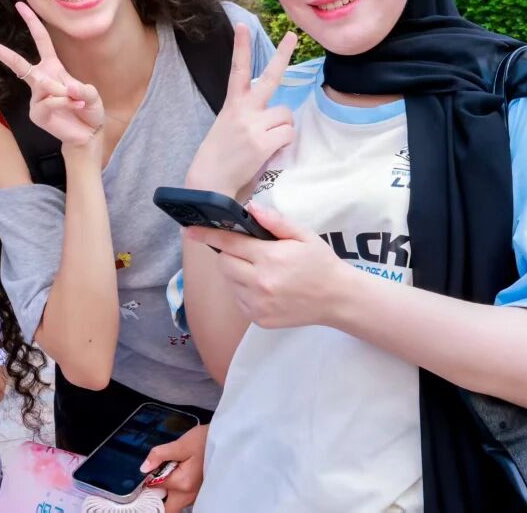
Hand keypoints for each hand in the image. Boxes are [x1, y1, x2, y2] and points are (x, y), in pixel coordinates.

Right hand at [0, 2, 105, 152]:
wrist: (87, 135)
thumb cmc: (88, 110)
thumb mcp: (91, 95)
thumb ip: (81, 90)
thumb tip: (65, 89)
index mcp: (52, 67)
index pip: (41, 40)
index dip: (32, 22)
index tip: (19, 5)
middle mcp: (40, 80)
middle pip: (16, 62)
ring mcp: (36, 98)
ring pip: (46, 86)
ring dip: (66, 94)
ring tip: (79, 103)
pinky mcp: (36, 113)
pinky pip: (51, 101)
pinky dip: (67, 103)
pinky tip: (75, 108)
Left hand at [140, 423, 209, 511]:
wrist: (226, 442)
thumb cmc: (205, 441)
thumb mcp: (181, 444)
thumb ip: (160, 455)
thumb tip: (143, 468)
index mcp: (182, 484)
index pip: (154, 490)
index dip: (146, 482)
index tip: (146, 471)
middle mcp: (188, 496)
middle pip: (165, 507)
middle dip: (155, 496)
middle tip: (153, 477)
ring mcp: (194, 496)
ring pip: (172, 503)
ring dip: (165, 491)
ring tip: (166, 472)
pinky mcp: (197, 493)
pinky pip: (180, 498)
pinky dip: (174, 490)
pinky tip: (175, 473)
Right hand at [185, 26, 297, 195]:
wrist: (208, 185)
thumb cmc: (220, 160)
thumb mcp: (228, 129)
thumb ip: (250, 118)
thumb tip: (277, 118)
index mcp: (231, 106)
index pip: (237, 70)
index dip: (241, 47)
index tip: (242, 25)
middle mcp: (242, 110)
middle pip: (270, 77)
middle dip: (282, 54)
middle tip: (292, 35)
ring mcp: (253, 125)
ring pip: (286, 116)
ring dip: (282, 130)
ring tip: (266, 145)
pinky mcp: (262, 142)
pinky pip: (288, 135)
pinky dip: (283, 145)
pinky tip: (268, 154)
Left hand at [185, 203, 355, 329]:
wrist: (337, 299)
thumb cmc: (320, 263)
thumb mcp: (303, 235)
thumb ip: (275, 221)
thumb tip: (250, 208)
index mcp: (270, 258)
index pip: (230, 243)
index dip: (207, 235)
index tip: (189, 230)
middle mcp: (260, 283)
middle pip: (224, 263)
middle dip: (230, 254)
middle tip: (249, 252)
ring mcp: (258, 304)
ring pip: (230, 282)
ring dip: (237, 272)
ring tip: (261, 270)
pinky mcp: (259, 319)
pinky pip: (239, 299)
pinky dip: (244, 290)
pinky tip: (265, 286)